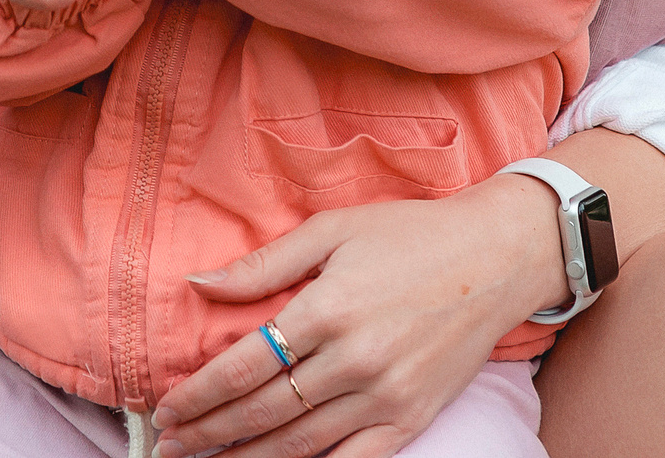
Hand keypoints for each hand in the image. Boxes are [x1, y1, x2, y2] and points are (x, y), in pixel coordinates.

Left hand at [152, 174, 567, 457]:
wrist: (497, 257)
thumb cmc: (411, 235)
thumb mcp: (333, 229)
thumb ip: (264, 264)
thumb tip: (200, 283)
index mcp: (328, 308)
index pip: (242, 366)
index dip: (197, 394)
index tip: (167, 408)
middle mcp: (354, 359)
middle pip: (262, 412)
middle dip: (208, 434)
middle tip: (170, 447)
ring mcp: (385, 395)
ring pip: (299, 445)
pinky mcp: (412, 418)